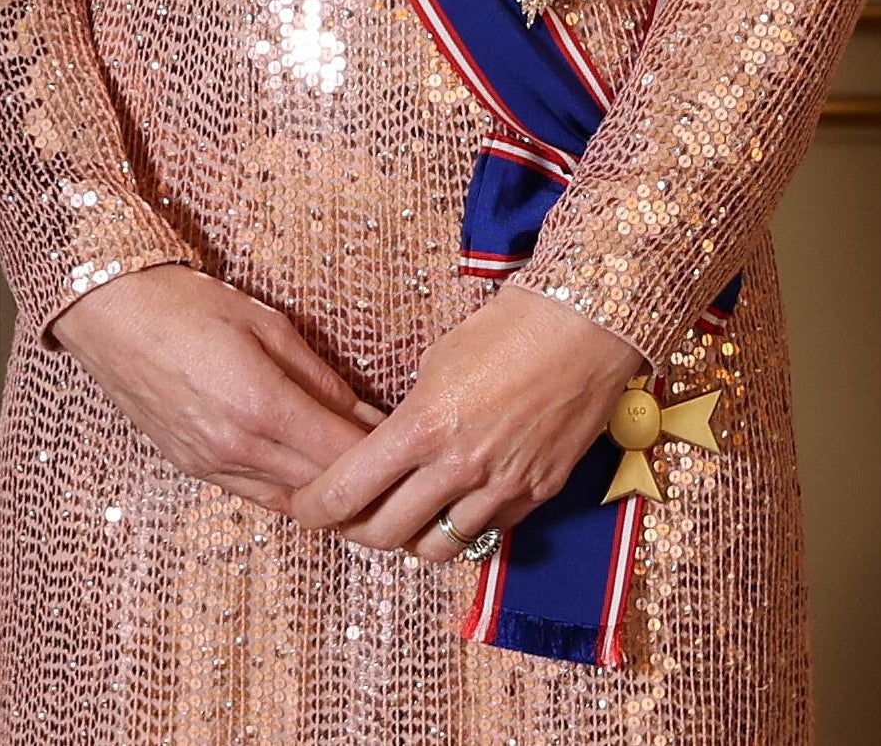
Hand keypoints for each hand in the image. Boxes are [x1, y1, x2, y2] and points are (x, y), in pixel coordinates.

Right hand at [46, 264, 376, 511]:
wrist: (104, 309)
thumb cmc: (184, 302)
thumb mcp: (267, 325)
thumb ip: (322, 379)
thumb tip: (369, 418)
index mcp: (262, 406)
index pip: (350, 458)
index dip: (389, 458)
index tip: (415, 444)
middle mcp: (238, 447)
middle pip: (329, 491)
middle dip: (371, 484)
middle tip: (402, 469)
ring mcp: (212, 464)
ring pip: (297, 504)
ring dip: (333, 495)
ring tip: (365, 476)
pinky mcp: (193, 468)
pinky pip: (261, 496)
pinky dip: (294, 490)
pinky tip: (312, 471)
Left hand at [285, 284, 639, 563]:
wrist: (578, 334)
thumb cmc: (498, 335)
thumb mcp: (431, 369)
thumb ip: (405, 422)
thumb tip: (385, 453)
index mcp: (421, 429)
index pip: (349, 490)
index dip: (316, 508)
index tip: (302, 508)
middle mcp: (459, 468)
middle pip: (387, 533)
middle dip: (353, 531)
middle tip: (342, 519)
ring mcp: (502, 487)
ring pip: (438, 546)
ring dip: (409, 540)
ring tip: (396, 520)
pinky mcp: (537, 495)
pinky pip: (487, 531)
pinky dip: (460, 527)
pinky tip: (449, 507)